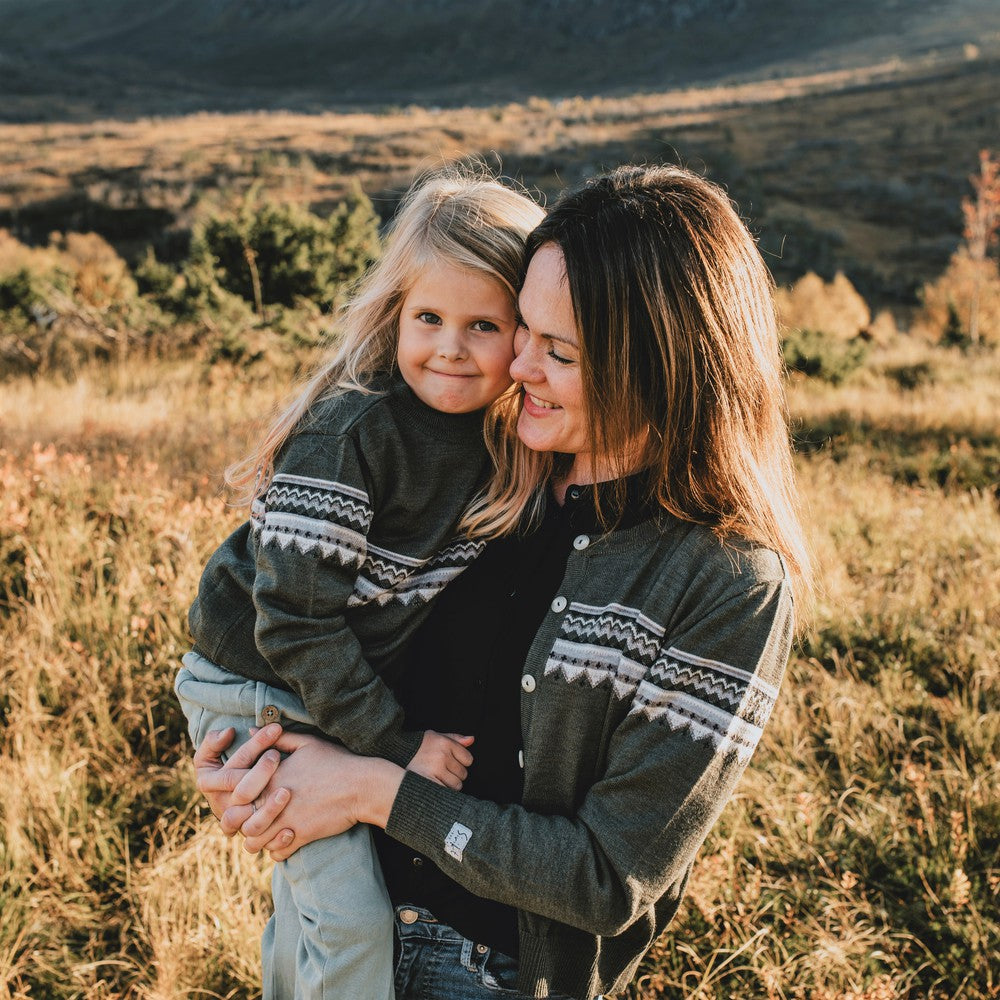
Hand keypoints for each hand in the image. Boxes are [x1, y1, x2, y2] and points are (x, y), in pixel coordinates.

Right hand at [193, 724, 288, 830]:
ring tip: (287, 792)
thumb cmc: (238, 762)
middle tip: (279, 755)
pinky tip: (292, 829)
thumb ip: (214, 742)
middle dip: (261, 771)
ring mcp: (238, 824)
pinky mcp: (253, 838)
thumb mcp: (215, 752)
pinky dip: (276, 840)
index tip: (276, 729)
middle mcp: (223, 806)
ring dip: (269, 810)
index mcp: (212, 784)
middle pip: (241, 793)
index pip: (231, 768)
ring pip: (250, 825)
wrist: (252, 789)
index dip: (254, 747)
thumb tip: (227, 733)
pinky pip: (261, 845)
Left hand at [238, 730, 405, 861]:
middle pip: (237, 820)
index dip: (232, 795)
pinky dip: (276, 850)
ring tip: (264, 832)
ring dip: (256, 838)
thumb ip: (276, 739)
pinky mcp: (300, 837)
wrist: (362, 786)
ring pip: (253, 841)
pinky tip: (283, 840)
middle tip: (248, 818)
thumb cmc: (336, 761)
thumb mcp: (306, 743)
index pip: (234, 791)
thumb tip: (252, 730)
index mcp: (270, 777)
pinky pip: (276, 854)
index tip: (241, 796)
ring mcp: (286, 821)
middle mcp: (272, 801)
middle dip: (238, 821)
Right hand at [407, 730, 473, 788]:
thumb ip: (455, 738)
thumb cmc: (419, 746)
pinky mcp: (428, 782)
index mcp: (445, 743)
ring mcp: (435, 769)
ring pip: (456, 785)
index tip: (452, 763)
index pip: (468, 759)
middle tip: (443, 771)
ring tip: (439, 779)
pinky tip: (435, 786)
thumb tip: (472, 740)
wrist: (395, 754)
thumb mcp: (435, 736)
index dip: (462, 762)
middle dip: (456, 774)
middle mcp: (442, 755)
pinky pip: (446, 792)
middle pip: (463, 773)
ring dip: (450, 785)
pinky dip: (443, 792)